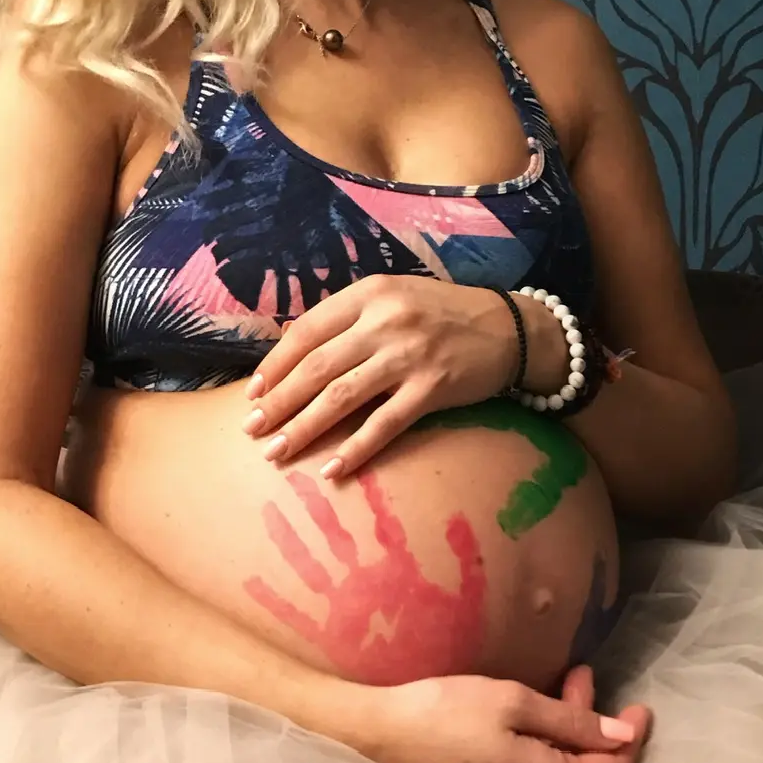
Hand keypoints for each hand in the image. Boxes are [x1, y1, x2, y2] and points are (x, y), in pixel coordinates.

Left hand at [243, 276, 517, 478]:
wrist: (510, 327)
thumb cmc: (444, 314)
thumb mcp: (394, 299)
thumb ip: (350, 320)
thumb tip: (295, 354)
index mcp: (369, 294)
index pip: (307, 331)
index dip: (275, 365)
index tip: (254, 394)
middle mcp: (385, 320)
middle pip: (317, 367)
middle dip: (279, 403)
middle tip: (251, 430)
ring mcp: (409, 354)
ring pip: (341, 396)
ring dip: (304, 428)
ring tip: (277, 452)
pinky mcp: (433, 388)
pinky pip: (385, 424)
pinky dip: (356, 449)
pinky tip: (332, 469)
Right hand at [362, 665, 652, 762]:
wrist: (375, 740)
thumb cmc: (443, 714)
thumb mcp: (511, 702)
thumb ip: (570, 721)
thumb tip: (622, 735)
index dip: (632, 738)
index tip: (640, 707)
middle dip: (592, 722)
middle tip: (581, 675)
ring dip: (565, 731)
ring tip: (559, 686)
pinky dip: (541, 748)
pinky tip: (530, 721)